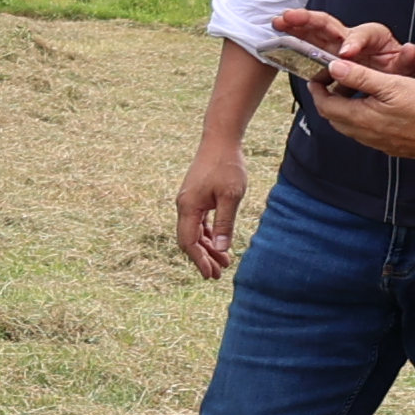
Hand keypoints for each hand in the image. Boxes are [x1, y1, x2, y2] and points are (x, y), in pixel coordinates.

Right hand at [177, 144, 247, 278]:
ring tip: (224, 261)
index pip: (188, 242)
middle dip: (203, 258)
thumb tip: (220, 249)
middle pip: (189, 240)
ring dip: (207, 247)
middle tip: (218, 275)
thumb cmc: (227, 166)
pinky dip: (208, 235)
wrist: (220, 140)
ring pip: (195, 232)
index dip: (199, 260)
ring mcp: (189, 201)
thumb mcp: (230, 196)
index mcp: (188, 207)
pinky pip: (199, 222)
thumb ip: (224, 224)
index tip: (210, 275)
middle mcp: (184, 206)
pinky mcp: (196, 196)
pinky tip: (219, 242)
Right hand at [275, 8, 414, 77]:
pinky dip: (293, 46)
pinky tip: (277, 46)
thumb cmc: (397, 69)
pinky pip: (307, 49)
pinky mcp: (326, 57)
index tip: (346, 54)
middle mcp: (350, 37)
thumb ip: (408, 59)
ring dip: (294, 27)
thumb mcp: (406, 65)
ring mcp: (335, 46)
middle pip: (327, 23)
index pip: (361, 35)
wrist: (390, 77)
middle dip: (308, 19)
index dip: (353, 42)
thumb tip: (410, 50)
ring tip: (277, 23)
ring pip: (312, 33)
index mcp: (372, 36)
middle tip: (290, 17)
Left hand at [307, 61, 414, 161]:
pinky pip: (368, 131)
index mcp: (360, 119)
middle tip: (337, 79)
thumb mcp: (392, 84)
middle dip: (330, 97)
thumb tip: (335, 68)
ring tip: (359, 88)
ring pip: (351, 125)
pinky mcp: (392, 145)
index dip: (317, 89)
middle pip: (335, 116)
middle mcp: (365, 135)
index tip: (318, 76)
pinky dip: (364, 116)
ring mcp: (378, 142)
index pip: (325, 106)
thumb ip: (360, 76)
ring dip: (348, 107)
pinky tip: (379, 105)